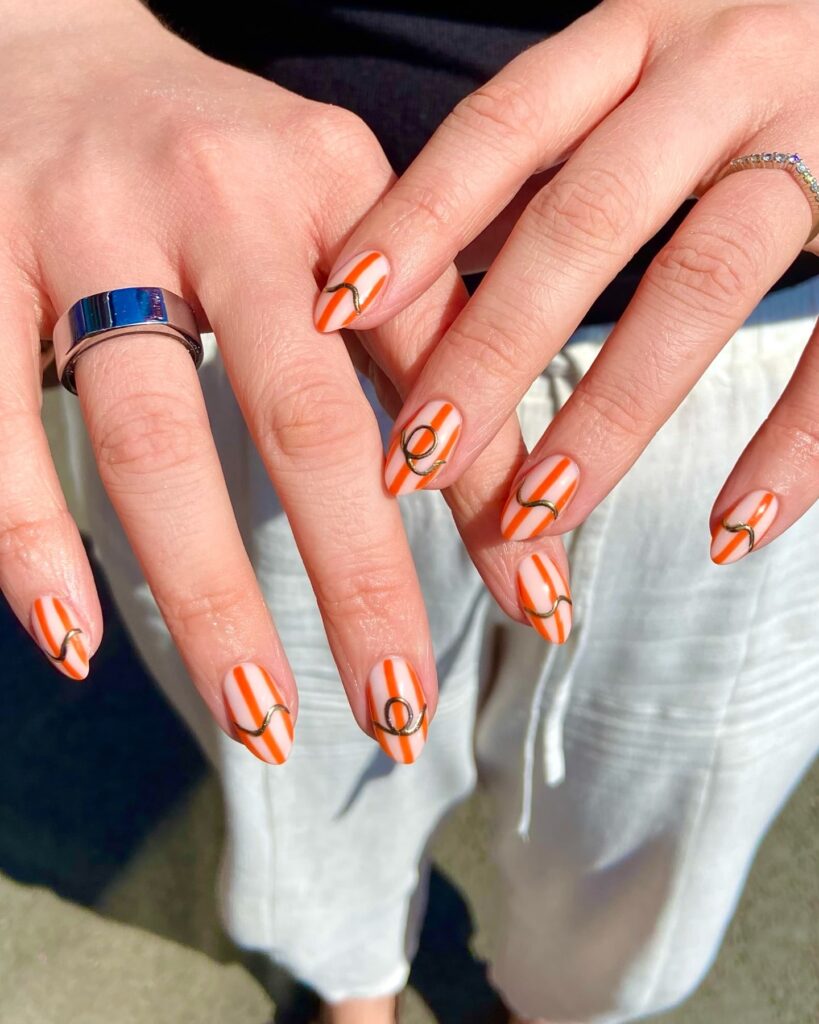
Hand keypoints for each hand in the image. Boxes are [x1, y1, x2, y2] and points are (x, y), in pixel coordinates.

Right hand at [0, 0, 569, 765]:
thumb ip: (419, 336)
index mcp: (334, 184)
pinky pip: (0, 417)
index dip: (489, 489)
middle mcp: (221, 203)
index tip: (536, 611)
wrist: (54, 43)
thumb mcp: (339, 212)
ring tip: (259, 718)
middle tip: (400, 710)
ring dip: (210, 595)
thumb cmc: (221, 159)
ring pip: (155, 440)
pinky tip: (74, 641)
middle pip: (302, 418)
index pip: (433, 354)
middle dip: (362, 579)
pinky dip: (32, 539)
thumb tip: (510, 490)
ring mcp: (90, 231)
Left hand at [321, 0, 818, 563]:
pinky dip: (792, 451)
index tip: (336, 313)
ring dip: (610, 414)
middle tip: (416, 458)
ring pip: (704, 284)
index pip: (502, 128)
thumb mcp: (630, 83)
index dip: (415, 221)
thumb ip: (536, 169)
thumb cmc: (740, 72)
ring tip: (536, 513)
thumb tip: (424, 261)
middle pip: (587, 220)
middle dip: (493, 351)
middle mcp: (724, 73)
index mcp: (638, 39)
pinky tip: (727, 529)